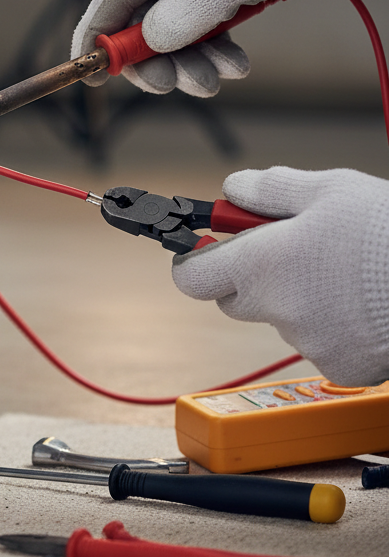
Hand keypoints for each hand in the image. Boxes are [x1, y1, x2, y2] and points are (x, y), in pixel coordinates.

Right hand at [71, 0, 388, 95]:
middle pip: (140, 20)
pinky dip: (213, 50)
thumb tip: (152, 40)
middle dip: (155, 59)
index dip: (95, 34)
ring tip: (222, 77)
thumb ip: (193, 8)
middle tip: (175, 86)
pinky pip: (201, 27)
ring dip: (190, 61)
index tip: (88, 71)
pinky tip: (235, 64)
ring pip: (172, 30)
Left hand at [173, 167, 388, 386]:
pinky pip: (320, 344)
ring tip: (346, 275)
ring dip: (299, 300)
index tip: (209, 250)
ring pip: (283, 320)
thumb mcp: (330, 190)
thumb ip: (271, 190)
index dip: (197, 261)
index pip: (192, 277)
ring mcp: (307, 342)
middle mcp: (276, 309)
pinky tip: (363, 305)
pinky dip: (334, 327)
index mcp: (261, 265)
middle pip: (235, 299)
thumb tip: (234, 189)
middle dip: (252, 278)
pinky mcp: (339, 367)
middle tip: (292, 253)